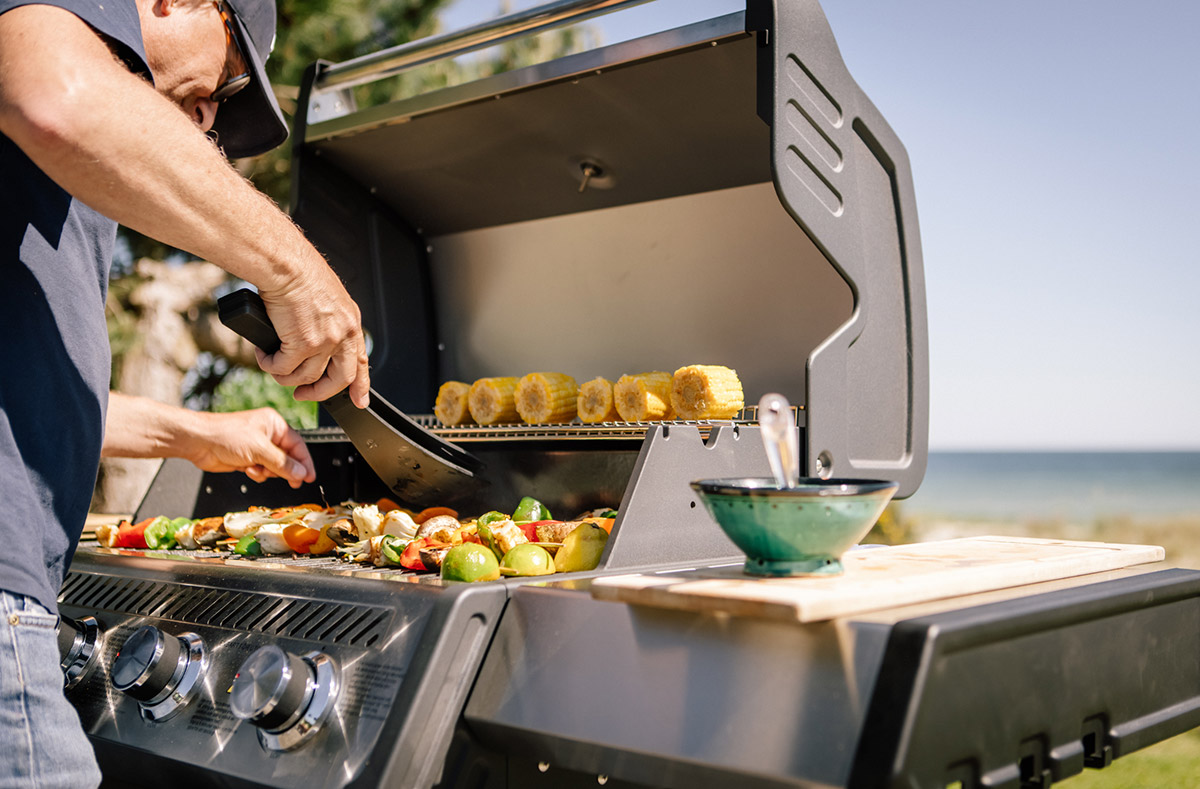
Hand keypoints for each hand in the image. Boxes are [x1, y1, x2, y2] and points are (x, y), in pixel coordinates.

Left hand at [186, 408, 315, 488]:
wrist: (198, 442)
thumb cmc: (224, 434)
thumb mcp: (259, 449)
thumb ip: (282, 463)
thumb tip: (301, 473)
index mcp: (274, 424)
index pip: (298, 445)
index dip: (305, 462)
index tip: (310, 476)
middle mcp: (267, 435)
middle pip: (287, 458)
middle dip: (283, 469)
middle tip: (291, 481)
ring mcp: (257, 447)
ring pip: (274, 467)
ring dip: (267, 472)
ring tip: (256, 468)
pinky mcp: (247, 458)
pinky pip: (261, 471)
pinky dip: (256, 473)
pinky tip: (247, 469)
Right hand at [255, 266, 370, 406]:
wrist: (285, 264)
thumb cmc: (298, 272)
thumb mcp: (326, 298)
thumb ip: (327, 320)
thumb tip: (315, 339)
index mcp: (350, 321)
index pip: (360, 361)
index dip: (360, 385)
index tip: (359, 400)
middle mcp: (342, 334)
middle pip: (339, 379)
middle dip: (319, 393)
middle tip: (302, 395)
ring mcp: (325, 341)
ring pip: (306, 377)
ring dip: (285, 376)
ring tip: (273, 365)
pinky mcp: (302, 344)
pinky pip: (283, 368)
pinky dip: (270, 365)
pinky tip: (263, 355)